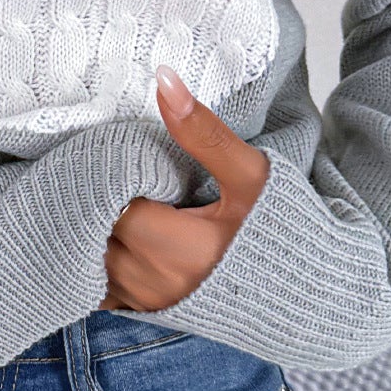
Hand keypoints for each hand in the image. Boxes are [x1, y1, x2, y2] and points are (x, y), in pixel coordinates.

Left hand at [98, 65, 270, 311]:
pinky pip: (93, 285)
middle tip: (113, 171)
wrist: (304, 291)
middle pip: (93, 227)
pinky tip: (110, 232)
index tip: (123, 156)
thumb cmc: (280, 228)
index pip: (112, 201)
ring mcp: (145, 301)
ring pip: (86, 255)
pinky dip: (92, 256)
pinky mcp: (141, 312)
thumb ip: (203, 131)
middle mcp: (155, 282)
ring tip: (111, 196)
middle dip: (95, 196)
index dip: (110, 174)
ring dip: (90, 224)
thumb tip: (163, 78)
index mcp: (181, 249)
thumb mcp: (250, 175)